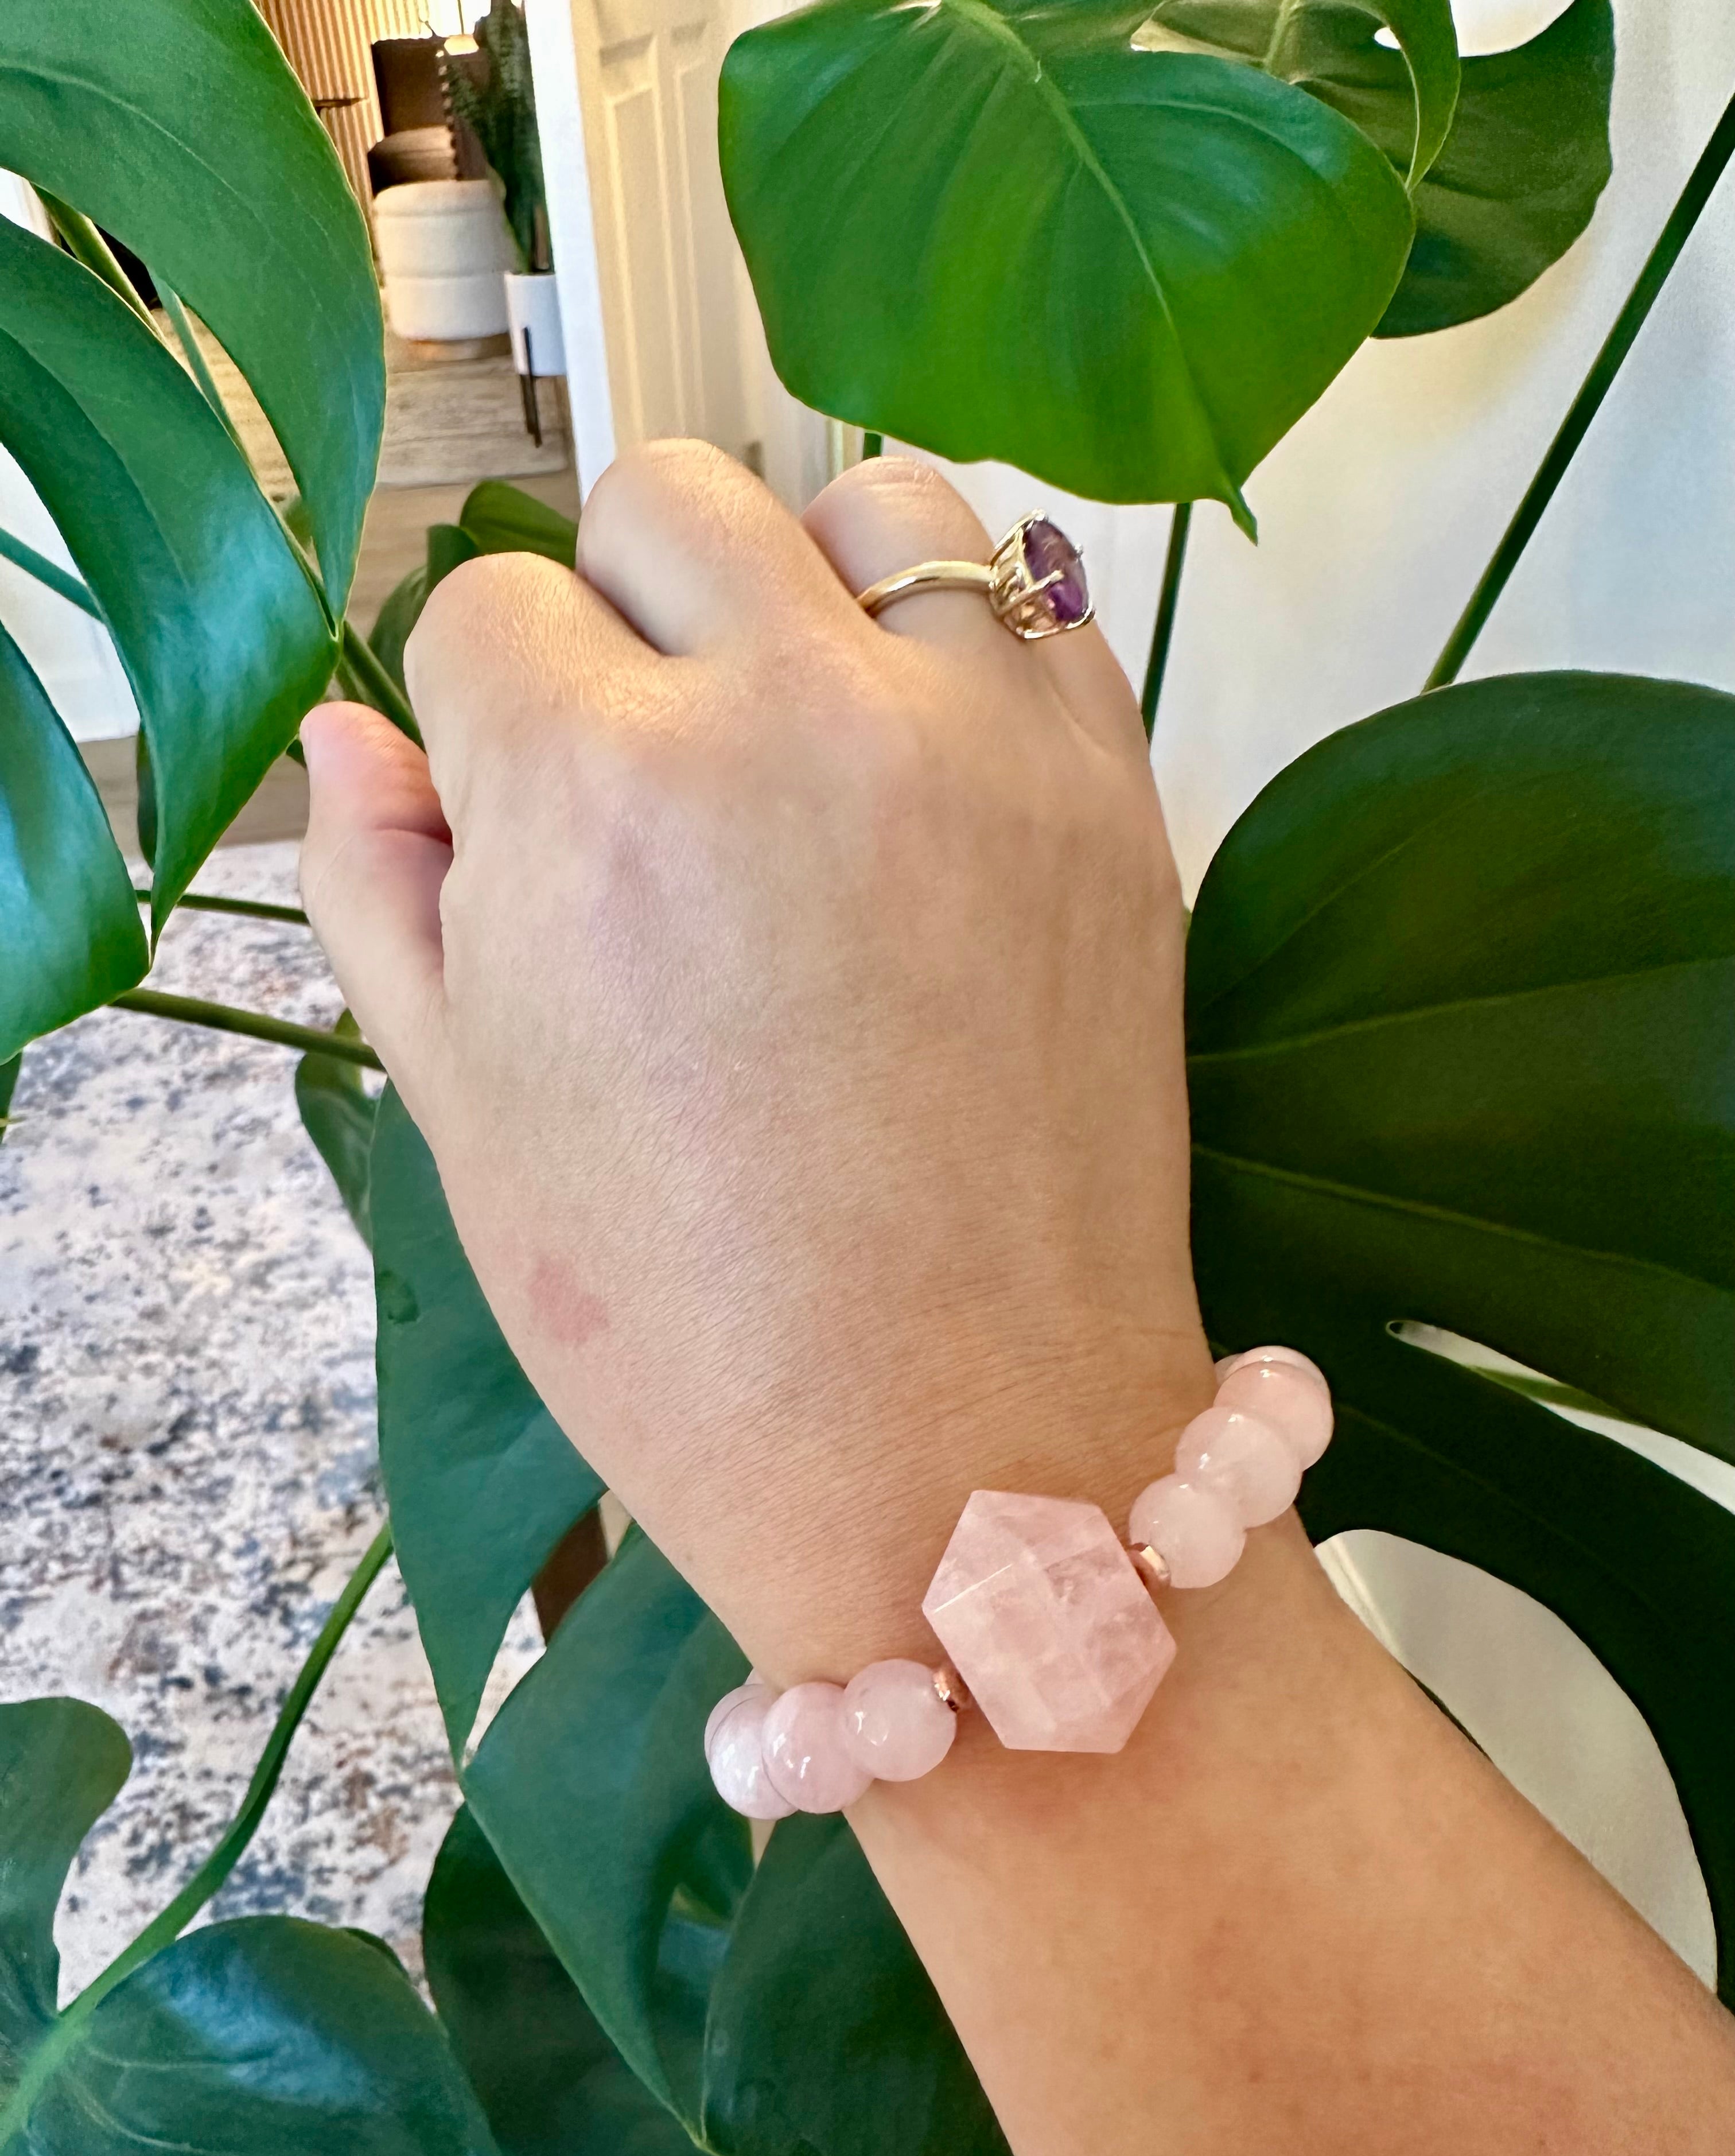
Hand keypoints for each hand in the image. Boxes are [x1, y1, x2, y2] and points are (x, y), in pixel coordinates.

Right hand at [301, 446, 1212, 1679]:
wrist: (953, 1453)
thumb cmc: (681, 1320)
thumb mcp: (464, 1108)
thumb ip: (384, 885)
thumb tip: (358, 733)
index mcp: (598, 789)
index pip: (482, 608)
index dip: (484, 721)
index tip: (526, 827)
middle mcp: (801, 715)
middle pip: (669, 502)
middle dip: (626, 613)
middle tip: (652, 772)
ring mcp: (985, 744)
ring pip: (874, 504)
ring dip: (811, 587)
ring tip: (801, 738)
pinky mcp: (1118, 799)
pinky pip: (1032, 610)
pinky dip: (961, 656)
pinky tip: (921, 784)